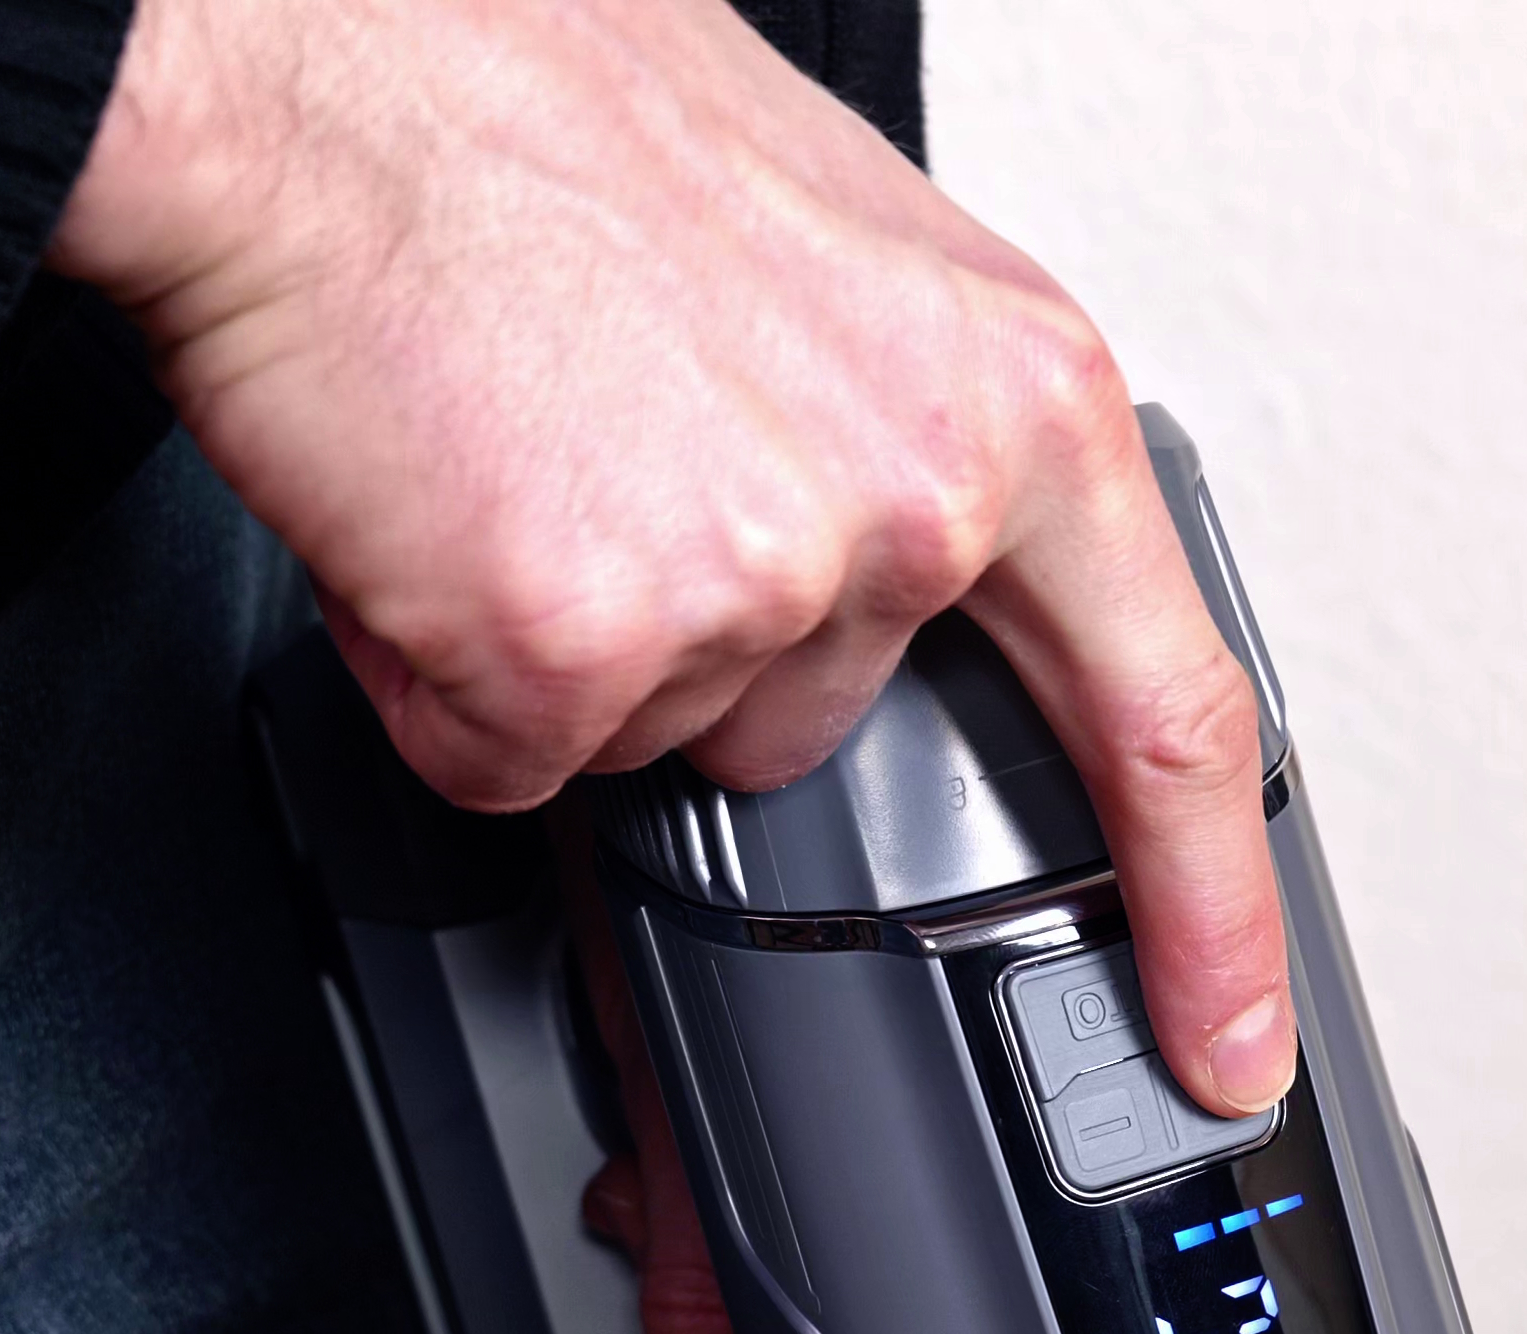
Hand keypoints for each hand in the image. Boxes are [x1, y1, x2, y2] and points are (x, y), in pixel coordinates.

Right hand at [53, 0, 1297, 1333]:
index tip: (1224, 1043)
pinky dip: (449, 669)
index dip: (1211, 913)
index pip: (1172, 714)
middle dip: (711, 649)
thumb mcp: (832, 242)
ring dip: (577, 646)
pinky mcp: (581, 653)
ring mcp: (757, 586)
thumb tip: (921, 545)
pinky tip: (438, 510)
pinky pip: (513, 754)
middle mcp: (915, 500)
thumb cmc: (528, 111)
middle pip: (833, 729)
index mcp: (1014, 394)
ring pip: (668, 740)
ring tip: (516, 458)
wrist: (302, 77)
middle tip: (616, 465)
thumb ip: (913, 419)